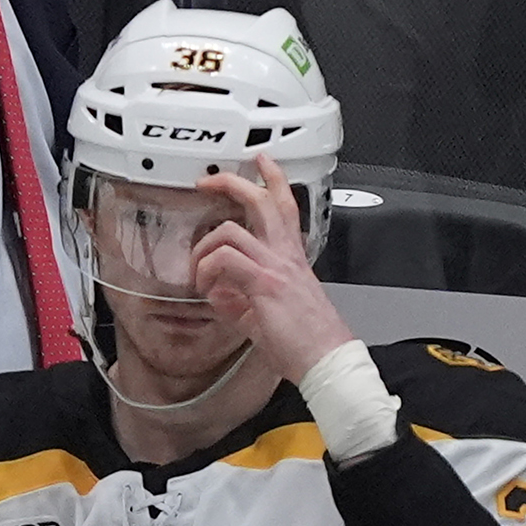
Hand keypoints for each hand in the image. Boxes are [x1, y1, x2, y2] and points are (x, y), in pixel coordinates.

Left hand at [190, 154, 353, 384]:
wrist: (327, 362)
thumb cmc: (306, 343)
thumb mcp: (267, 316)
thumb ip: (239, 301)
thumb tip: (217, 294)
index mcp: (291, 259)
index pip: (285, 207)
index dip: (274, 179)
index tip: (261, 162)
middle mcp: (286, 256)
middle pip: (262, 201)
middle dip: (231, 183)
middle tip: (210, 180)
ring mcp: (276, 267)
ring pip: (232, 229)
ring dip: (205, 246)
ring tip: (198, 268)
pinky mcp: (265, 283)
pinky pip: (225, 259)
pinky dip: (206, 270)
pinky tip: (205, 288)